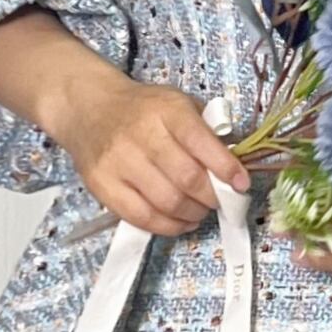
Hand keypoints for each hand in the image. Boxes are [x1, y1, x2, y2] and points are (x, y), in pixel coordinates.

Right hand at [60, 68, 249, 236]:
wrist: (90, 109)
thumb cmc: (144, 110)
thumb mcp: (178, 105)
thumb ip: (206, 131)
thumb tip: (234, 167)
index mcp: (167, 110)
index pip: (201, 142)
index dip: (226, 168)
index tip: (241, 184)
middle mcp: (141, 135)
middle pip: (187, 178)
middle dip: (211, 197)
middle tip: (219, 201)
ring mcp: (118, 162)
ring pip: (167, 202)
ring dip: (193, 214)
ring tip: (200, 211)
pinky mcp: (102, 185)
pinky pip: (141, 217)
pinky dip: (168, 226)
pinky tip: (181, 221)